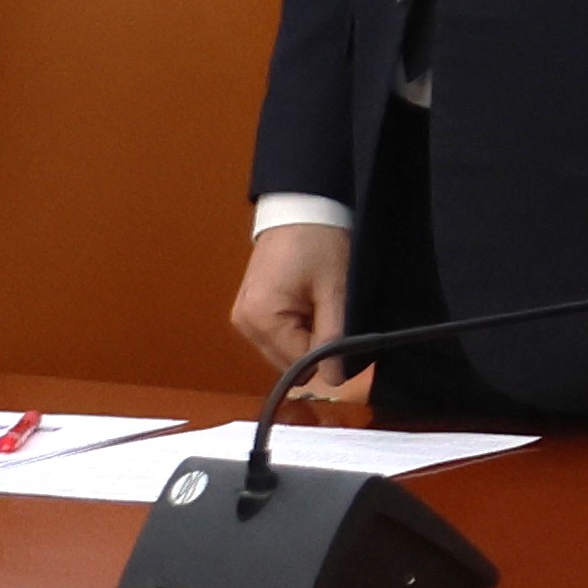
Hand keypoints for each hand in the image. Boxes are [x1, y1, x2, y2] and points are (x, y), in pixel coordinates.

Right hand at [229, 221, 353, 380]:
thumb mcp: (335, 289)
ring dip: (307, 335)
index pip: (298, 365)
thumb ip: (334, 337)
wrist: (302, 207)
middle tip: (330, 308)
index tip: (343, 328)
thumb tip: (335, 380)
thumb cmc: (319, 241)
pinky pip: (279, 335)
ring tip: (318, 300)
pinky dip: (297, 326)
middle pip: (288, 362)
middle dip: (315, 345)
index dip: (327, 354)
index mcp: (259, 319)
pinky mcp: (250, 310)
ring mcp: (244, 317)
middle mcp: (244, 323)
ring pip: (284, 350)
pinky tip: (307, 300)